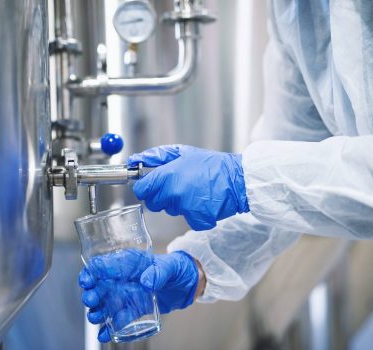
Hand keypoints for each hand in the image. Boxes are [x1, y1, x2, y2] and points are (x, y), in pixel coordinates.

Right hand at [78, 250, 198, 342]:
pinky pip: (119, 318)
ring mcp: (127, 294)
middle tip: (91, 300)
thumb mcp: (170, 266)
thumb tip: (146, 282)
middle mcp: (123, 279)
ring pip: (105, 303)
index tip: (87, 280)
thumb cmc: (177, 267)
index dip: (92, 272)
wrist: (188, 283)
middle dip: (91, 293)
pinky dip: (110, 327)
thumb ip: (159, 273)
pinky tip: (104, 334)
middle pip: (99, 285)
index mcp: (128, 263)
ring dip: (97, 311)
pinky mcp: (133, 308)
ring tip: (96, 318)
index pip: (104, 264)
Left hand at [127, 145, 248, 229]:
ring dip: (178, 203)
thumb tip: (134, 160)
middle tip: (178, 186)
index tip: (152, 185)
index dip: (146, 187)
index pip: (141, 190)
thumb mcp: (182, 152)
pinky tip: (203, 202)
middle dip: (161, 196)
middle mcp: (173, 193)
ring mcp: (185, 208)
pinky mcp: (197, 219)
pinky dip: (194, 214)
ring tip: (194, 191)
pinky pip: (187, 219)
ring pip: (170, 210)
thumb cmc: (211, 164)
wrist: (238, 178)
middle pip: (153, 203)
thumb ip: (155, 156)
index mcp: (167, 176)